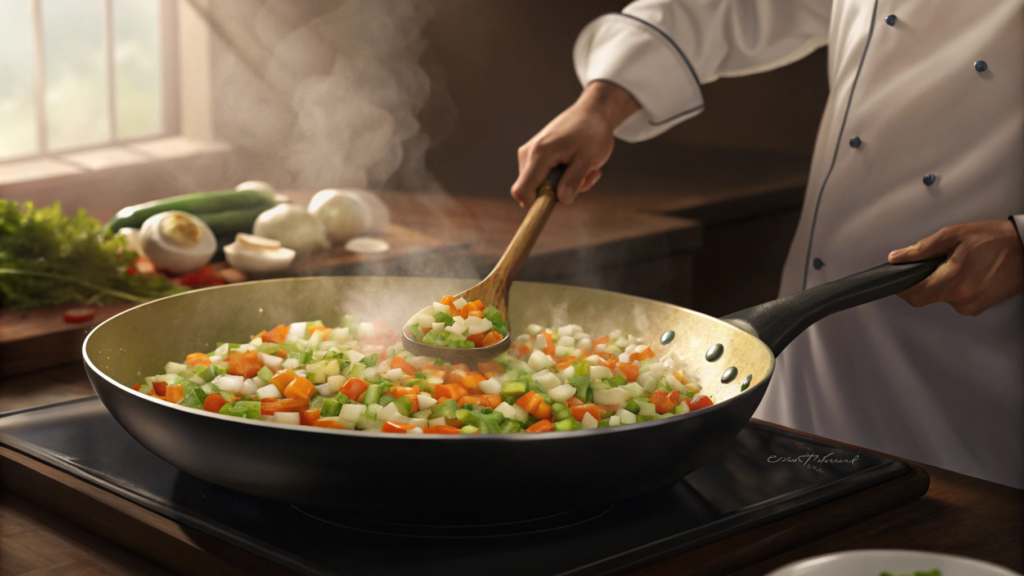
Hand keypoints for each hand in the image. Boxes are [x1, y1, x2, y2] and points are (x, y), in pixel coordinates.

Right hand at [511, 81, 639, 206]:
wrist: (592, 112)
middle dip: (559, 192)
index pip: (522, 191)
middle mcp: (528, 153)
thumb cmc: (592, 132)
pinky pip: (545, 176)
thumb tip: (562, 201)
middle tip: (583, 178)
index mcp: (539, 154)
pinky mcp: (536, 154)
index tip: (555, 206)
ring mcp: (530, 153)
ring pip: (541, 185)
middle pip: (534, 190)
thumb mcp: (588, 159)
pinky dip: (562, 176)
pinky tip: (577, 164)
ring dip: (564, 184)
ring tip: (583, 168)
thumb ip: (573, 181)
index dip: (534, 205)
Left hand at [888, 220, 1023, 315]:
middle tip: (930, 265)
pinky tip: (967, 273)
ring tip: (957, 264)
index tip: (896, 280)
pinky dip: (954, 287)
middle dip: (921, 283)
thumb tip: (898, 257)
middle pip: (925, 298)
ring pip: (941, 297)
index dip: (901, 288)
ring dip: (941, 283)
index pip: (914, 294)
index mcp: (953, 280)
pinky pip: (956, 299)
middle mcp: (962, 298)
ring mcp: (972, 305)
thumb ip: (922, 249)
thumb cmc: (997, 240)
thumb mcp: (954, 235)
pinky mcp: (979, 307)